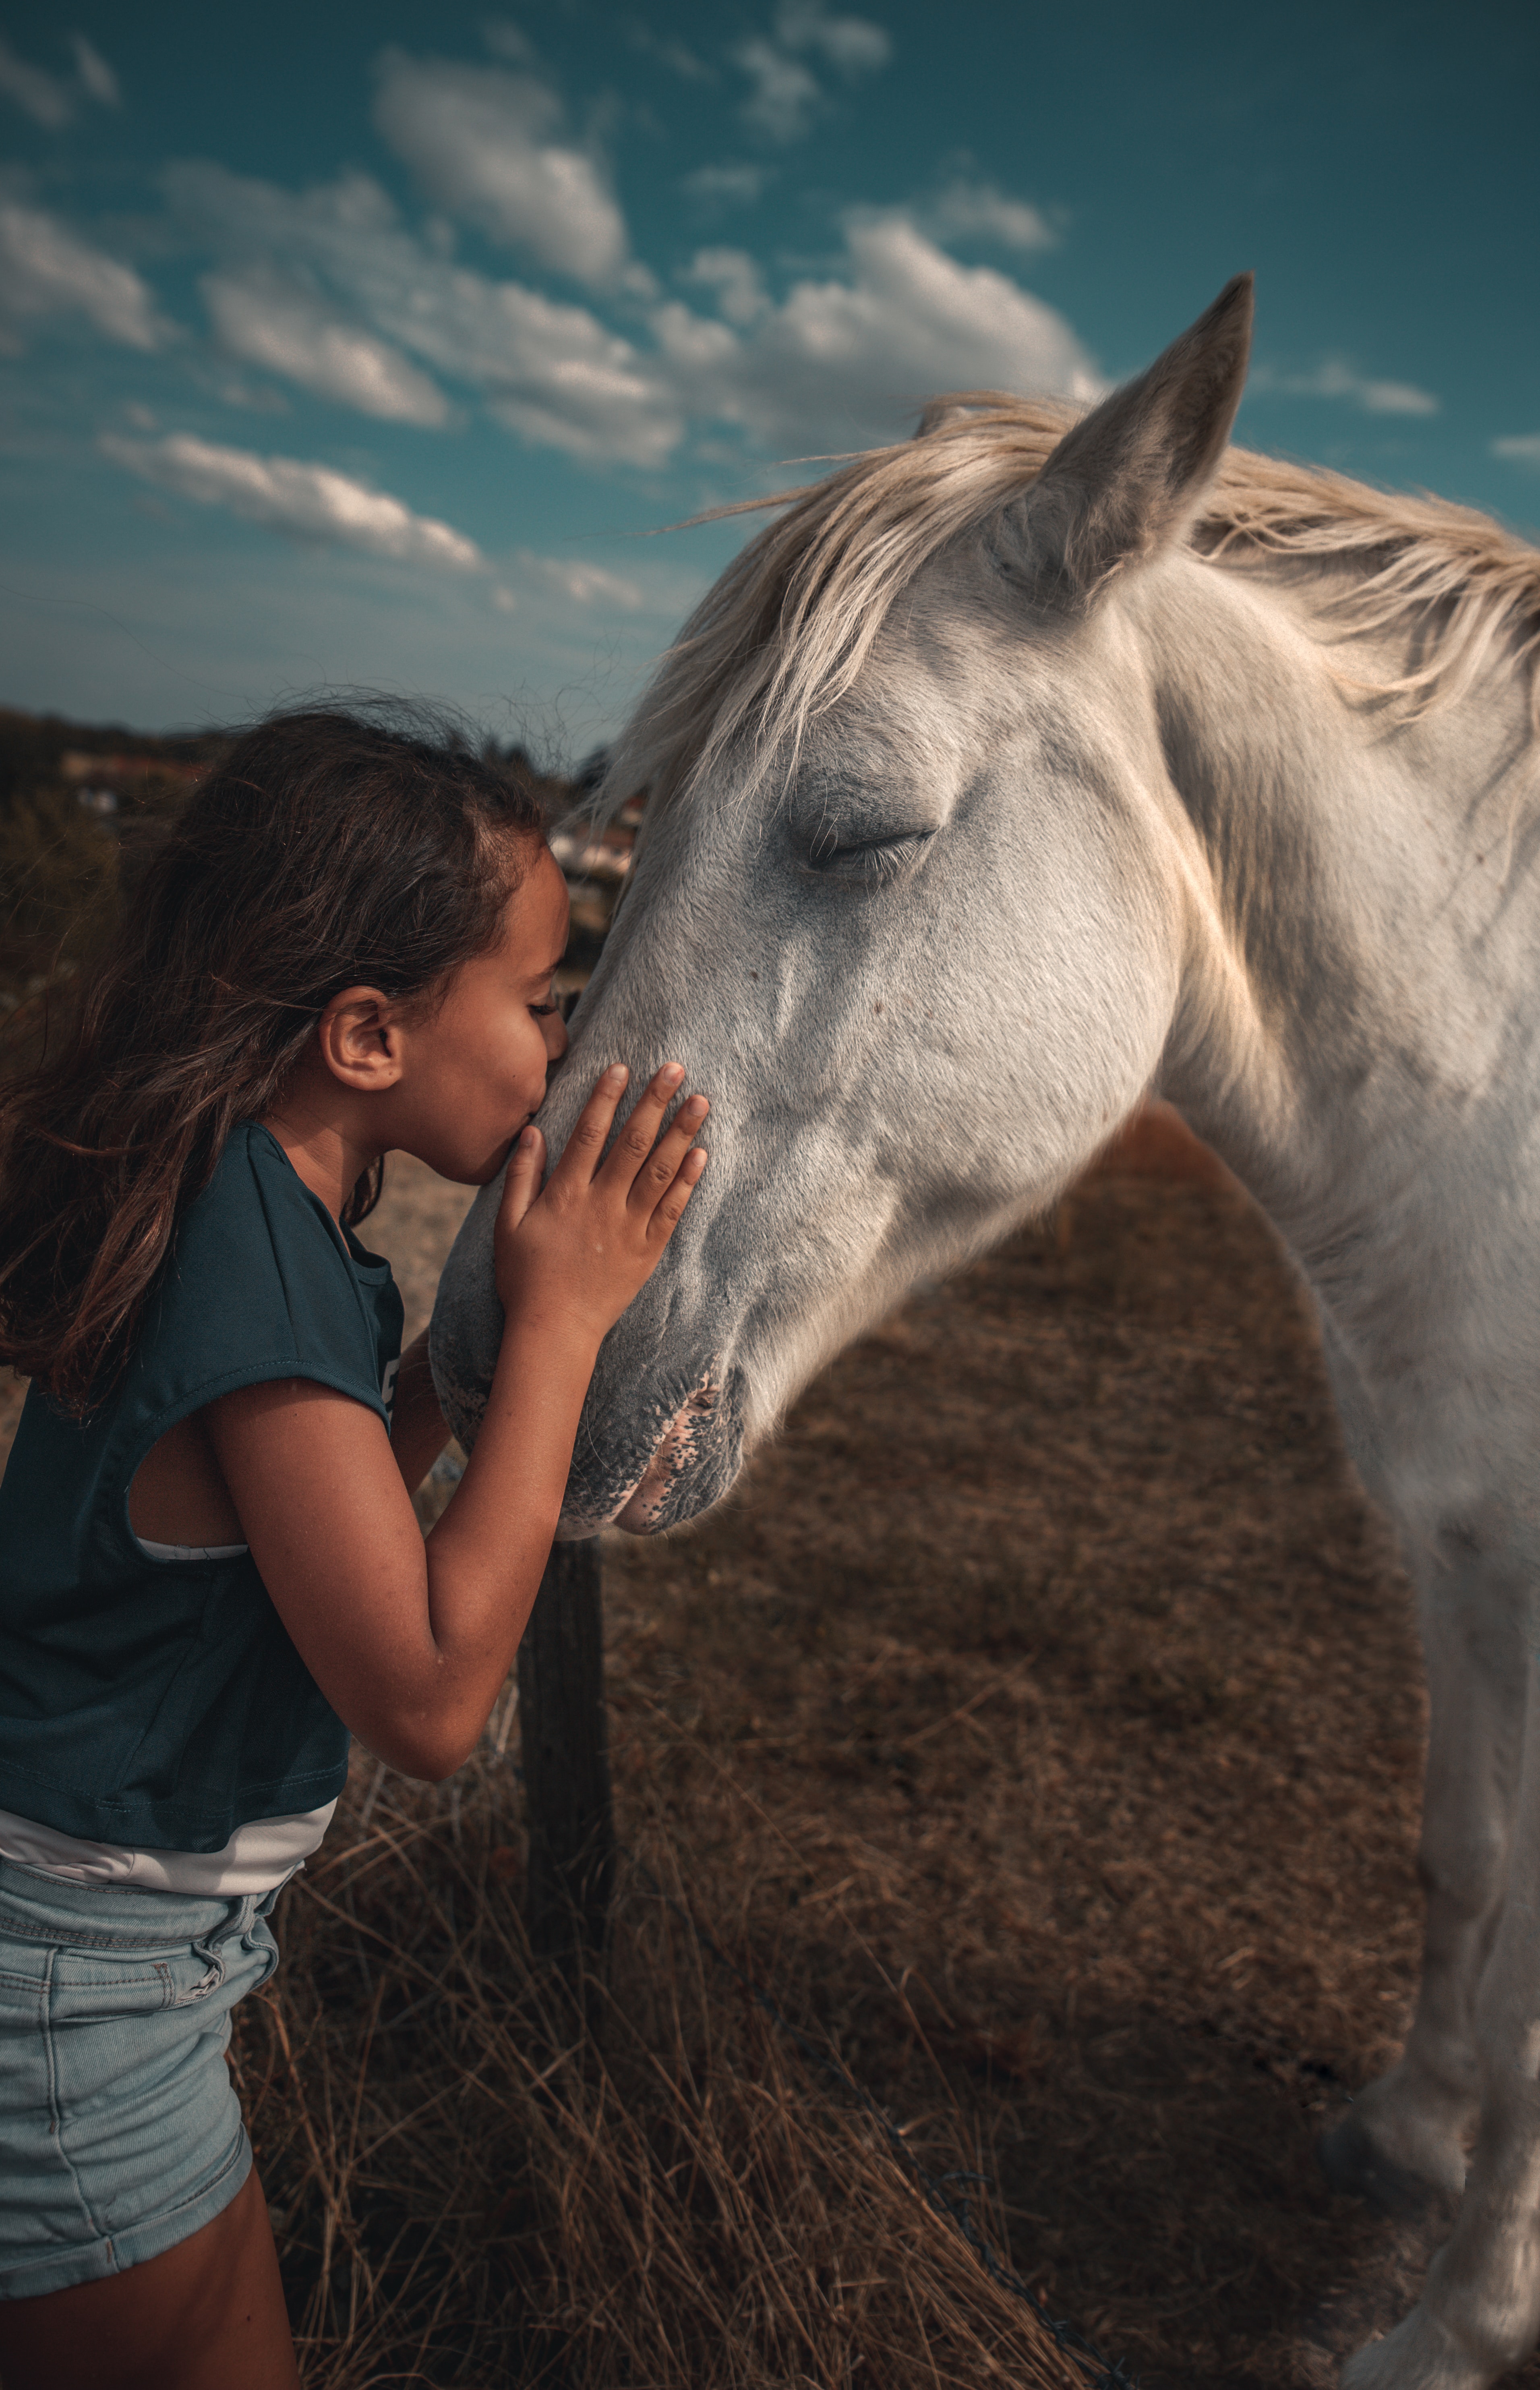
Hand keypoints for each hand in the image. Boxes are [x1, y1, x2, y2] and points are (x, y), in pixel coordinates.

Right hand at [492, 1062, 707, 1340]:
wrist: (554, 1330)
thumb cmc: (525, 1277)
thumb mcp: (508, 1225)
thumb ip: (521, 1176)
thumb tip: (532, 1132)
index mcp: (566, 1195)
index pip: (589, 1134)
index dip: (606, 1098)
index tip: (622, 1067)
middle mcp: (601, 1205)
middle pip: (633, 1143)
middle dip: (655, 1102)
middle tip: (675, 1069)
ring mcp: (628, 1228)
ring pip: (660, 1171)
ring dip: (682, 1133)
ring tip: (700, 1102)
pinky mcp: (647, 1251)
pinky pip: (672, 1210)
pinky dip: (688, 1181)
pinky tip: (702, 1155)